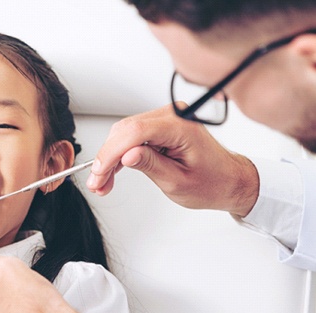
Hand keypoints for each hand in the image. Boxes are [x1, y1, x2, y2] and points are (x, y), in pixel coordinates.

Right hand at [86, 105, 258, 216]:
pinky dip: (121, 154)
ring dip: (111, 157)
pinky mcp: (162, 127)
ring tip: (103, 182)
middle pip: (125, 130)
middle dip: (106, 158)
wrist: (228, 180)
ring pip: (125, 133)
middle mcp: (173, 116)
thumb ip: (150, 165)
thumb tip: (126, 156)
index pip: (135, 132)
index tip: (98, 172)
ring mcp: (167, 119)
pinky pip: (133, 136)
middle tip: (97, 182)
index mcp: (181, 127)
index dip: (111, 152)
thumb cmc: (211, 182)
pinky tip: (112, 171)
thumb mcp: (177, 181)